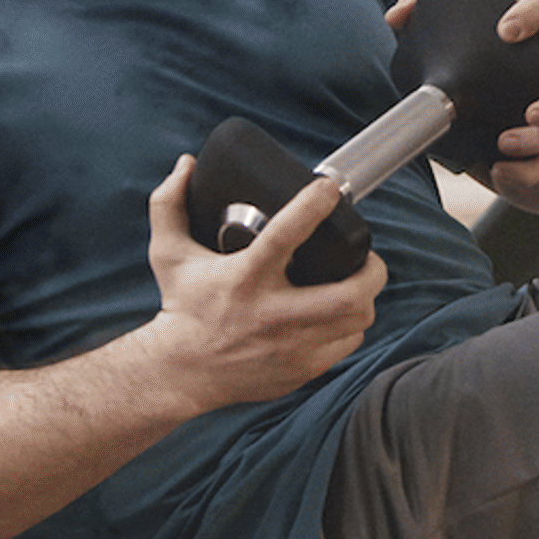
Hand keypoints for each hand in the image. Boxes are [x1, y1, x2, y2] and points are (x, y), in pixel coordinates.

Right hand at [141, 158, 385, 413]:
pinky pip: (347, 344)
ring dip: (365, 298)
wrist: (179, 373)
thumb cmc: (181, 307)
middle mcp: (272, 314)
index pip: (287, 234)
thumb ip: (170, 204)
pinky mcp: (300, 369)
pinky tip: (341, 315)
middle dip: (371, 270)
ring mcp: (290, 347)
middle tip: (366, 255)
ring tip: (357, 283)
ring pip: (355, 320)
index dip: (315, 205)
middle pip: (347, 294)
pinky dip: (351, 326)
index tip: (330, 188)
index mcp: (244, 278)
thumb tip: (185, 164)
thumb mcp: (168, 253)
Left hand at [392, 0, 538, 215]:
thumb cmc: (485, 83)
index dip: (534, 13)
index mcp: (537, 39)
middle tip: (530, 113)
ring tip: (506, 144)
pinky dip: (528, 172)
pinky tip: (502, 171)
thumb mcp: (457, 52)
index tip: (505, 32)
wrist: (509, 139)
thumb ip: (423, 22)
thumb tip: (397, 14)